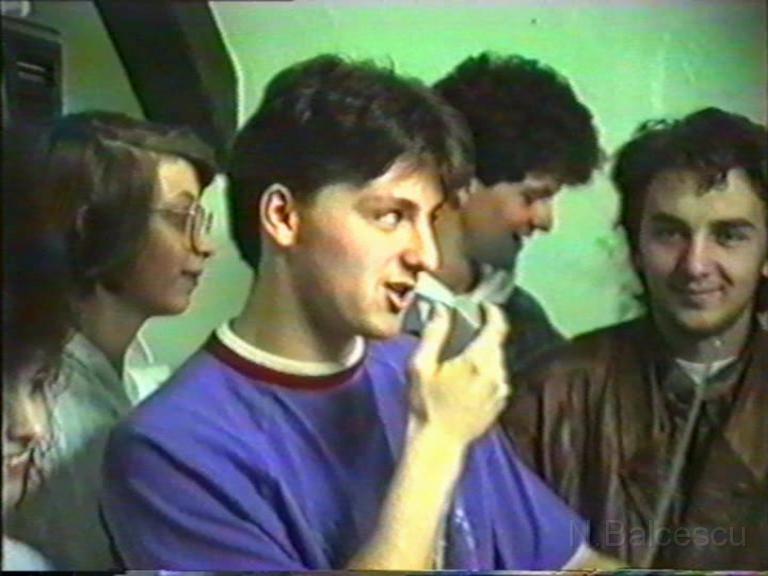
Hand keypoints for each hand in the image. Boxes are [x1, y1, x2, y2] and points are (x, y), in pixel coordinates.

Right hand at [408, 302, 509, 447]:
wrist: (439, 444)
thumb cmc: (426, 404)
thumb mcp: (421, 366)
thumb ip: (434, 334)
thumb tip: (442, 308)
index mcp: (479, 360)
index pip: (497, 325)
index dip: (492, 311)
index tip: (482, 304)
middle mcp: (497, 372)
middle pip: (496, 342)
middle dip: (483, 332)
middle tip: (464, 328)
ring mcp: (502, 389)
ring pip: (497, 360)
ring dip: (484, 352)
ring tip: (462, 355)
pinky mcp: (500, 402)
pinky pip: (497, 376)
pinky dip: (486, 369)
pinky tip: (467, 377)